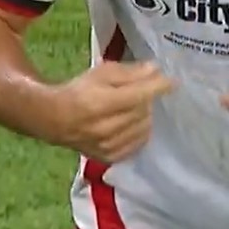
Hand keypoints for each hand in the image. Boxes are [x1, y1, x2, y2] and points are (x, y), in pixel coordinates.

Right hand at [50, 61, 174, 163]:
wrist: (55, 120)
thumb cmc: (80, 91)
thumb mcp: (101, 73)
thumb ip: (129, 73)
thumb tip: (155, 71)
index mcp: (100, 104)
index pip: (139, 95)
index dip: (158, 87)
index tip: (172, 82)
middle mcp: (105, 129)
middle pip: (143, 112)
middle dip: (146, 100)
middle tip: (138, 92)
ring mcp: (108, 147)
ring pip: (143, 129)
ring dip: (143, 116)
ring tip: (131, 108)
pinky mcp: (110, 158)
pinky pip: (137, 144)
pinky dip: (138, 132)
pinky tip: (130, 124)